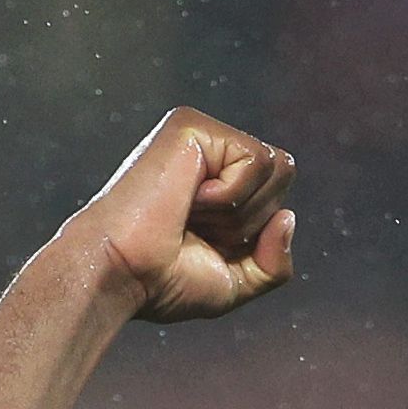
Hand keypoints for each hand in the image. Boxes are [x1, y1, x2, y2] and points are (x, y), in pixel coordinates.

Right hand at [78, 108, 295, 323]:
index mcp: (219, 181)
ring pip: (276, 165)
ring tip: (192, 214)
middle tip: (199, 229)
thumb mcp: (234, 283)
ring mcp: (202, 135)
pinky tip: (188, 199)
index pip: (279, 195)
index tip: (206, 244)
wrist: (119, 273)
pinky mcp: (192, 126)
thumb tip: (288, 216)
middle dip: (252, 220)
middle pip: (285, 173)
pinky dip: (230, 195)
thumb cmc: (162, 281)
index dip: (256, 233)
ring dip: (241, 210)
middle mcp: (211, 152)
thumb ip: (274, 263)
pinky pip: (256, 159)